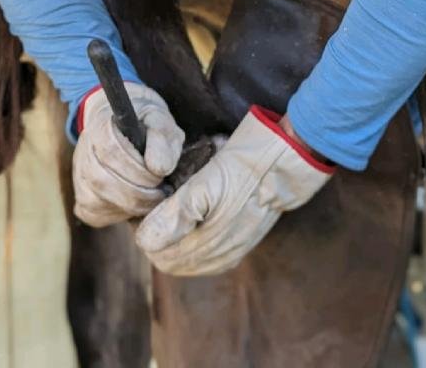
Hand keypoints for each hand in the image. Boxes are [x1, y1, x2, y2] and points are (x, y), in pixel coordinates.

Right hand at [73, 84, 184, 226]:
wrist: (129, 127)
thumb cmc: (148, 125)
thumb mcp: (161, 122)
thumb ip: (162, 139)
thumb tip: (158, 169)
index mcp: (101, 125)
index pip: (110, 151)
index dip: (137, 169)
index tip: (160, 175)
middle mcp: (83, 149)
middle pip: (100, 180)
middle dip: (137, 193)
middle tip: (161, 193)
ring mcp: (79, 174)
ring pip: (95, 201)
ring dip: (130, 206)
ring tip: (151, 198)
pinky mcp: (82, 196)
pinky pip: (93, 214)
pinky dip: (117, 215)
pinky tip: (135, 205)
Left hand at [135, 106, 333, 275]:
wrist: (281, 166)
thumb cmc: (241, 169)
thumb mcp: (204, 185)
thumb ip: (175, 216)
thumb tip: (144, 241)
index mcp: (205, 246)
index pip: (156, 252)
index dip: (145, 229)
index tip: (146, 204)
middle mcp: (216, 258)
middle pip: (168, 258)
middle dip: (156, 235)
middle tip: (155, 204)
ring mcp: (228, 254)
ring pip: (184, 258)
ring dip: (172, 239)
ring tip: (171, 207)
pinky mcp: (238, 247)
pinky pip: (203, 256)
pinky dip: (190, 242)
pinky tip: (192, 219)